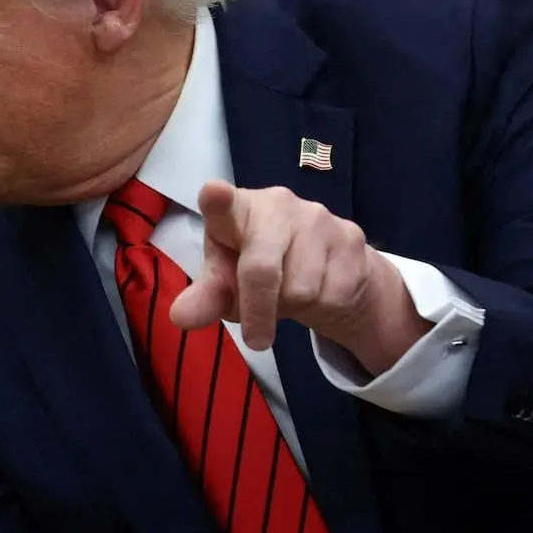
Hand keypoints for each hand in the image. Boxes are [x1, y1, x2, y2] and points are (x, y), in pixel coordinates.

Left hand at [167, 181, 427, 372]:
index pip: (223, 204)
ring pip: (301, 290)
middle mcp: (277, 204)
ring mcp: (318, 217)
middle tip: (256, 340)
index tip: (213, 192)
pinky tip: (318, 289)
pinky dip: (322, 307)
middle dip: (258, 310)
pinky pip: (332, 295)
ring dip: (291, 307)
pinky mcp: (352, 238)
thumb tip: (180, 317)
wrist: (324, 269)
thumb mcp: (225, 285)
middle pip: (262, 269)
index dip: (218, 199)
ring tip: (287, 294)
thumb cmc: (256, 269)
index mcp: (235, 211)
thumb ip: (205, 299)